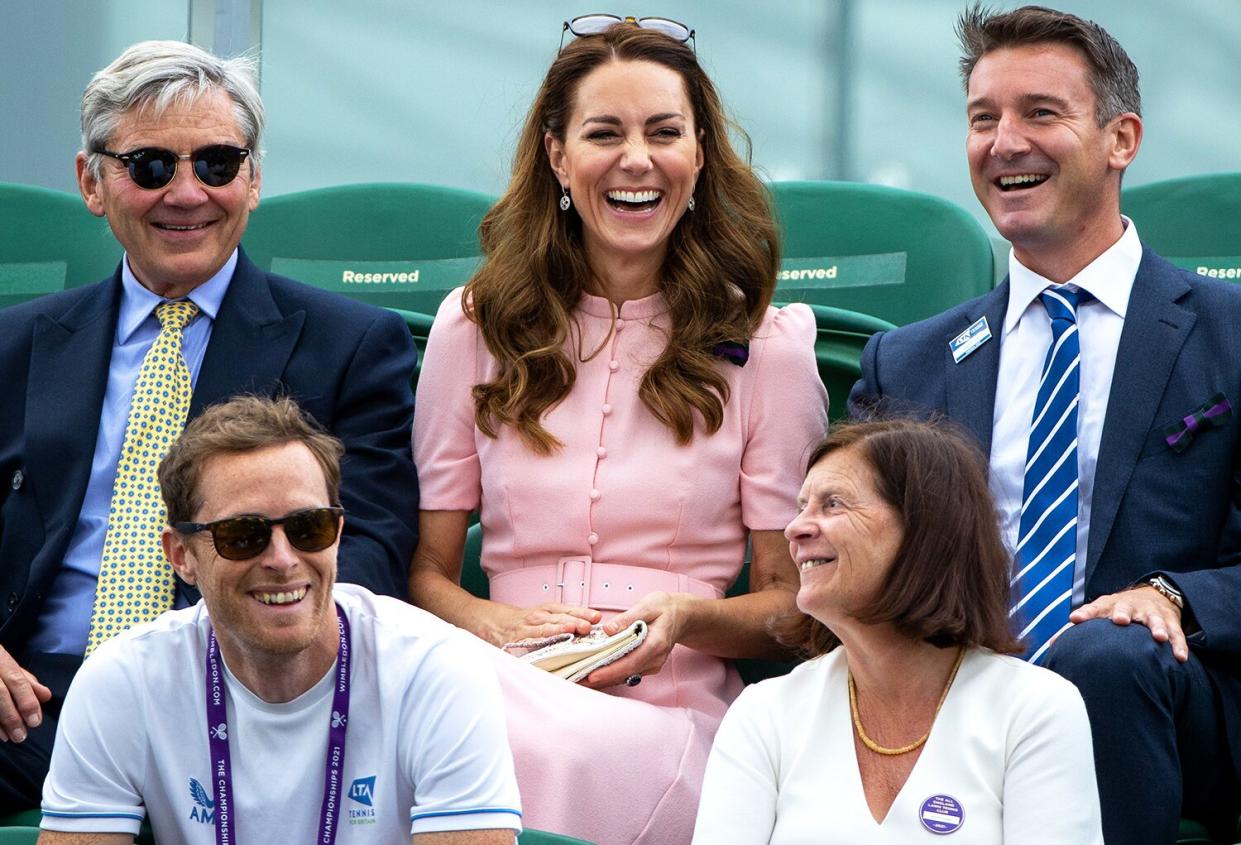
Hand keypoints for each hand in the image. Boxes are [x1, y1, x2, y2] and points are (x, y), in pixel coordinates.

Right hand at [0, 645, 50, 741]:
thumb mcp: (9, 664)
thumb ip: (27, 681)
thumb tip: (45, 696)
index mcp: (1, 659)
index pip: (17, 681)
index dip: (27, 701)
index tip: (35, 721)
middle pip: (0, 694)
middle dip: (11, 716)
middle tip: (21, 735)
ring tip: (9, 737)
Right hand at [487, 602, 600, 647]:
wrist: (495, 623)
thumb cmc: (525, 622)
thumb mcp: (543, 616)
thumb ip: (562, 621)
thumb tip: (588, 627)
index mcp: (547, 610)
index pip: (567, 610)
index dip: (582, 612)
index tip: (596, 617)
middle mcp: (537, 617)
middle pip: (558, 618)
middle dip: (574, 621)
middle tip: (587, 626)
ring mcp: (526, 629)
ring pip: (544, 629)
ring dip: (558, 629)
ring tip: (569, 631)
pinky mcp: (515, 641)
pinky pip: (527, 642)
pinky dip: (536, 644)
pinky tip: (545, 648)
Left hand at [580, 591, 697, 689]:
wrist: (682, 616)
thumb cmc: (664, 608)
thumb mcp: (647, 605)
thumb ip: (628, 618)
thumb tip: (608, 629)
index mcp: (656, 643)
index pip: (631, 662)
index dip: (611, 670)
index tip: (592, 675)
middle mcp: (655, 659)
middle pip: (625, 673)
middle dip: (601, 679)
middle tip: (577, 680)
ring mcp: (652, 665)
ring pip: (625, 676)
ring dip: (603, 678)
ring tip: (580, 678)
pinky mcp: (647, 666)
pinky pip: (627, 672)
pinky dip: (611, 674)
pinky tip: (594, 672)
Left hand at [1068, 586, 1187, 661]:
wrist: (1152, 595)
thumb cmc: (1117, 609)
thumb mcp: (1099, 612)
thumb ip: (1077, 629)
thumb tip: (1051, 644)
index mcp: (1109, 606)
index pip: (1094, 608)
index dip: (1084, 613)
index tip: (1075, 619)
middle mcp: (1129, 607)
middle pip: (1124, 607)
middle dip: (1122, 613)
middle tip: (1120, 620)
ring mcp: (1151, 614)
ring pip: (1155, 620)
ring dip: (1156, 628)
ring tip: (1158, 638)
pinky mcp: (1170, 622)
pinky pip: (1176, 635)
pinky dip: (1179, 645)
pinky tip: (1180, 657)